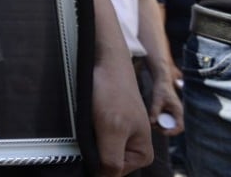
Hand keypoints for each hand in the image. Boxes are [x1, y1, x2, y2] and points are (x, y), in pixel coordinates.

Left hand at [92, 56, 153, 175]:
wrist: (107, 64)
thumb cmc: (113, 92)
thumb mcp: (112, 129)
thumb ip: (111, 159)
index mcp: (142, 155)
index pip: (113, 174)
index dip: (97, 162)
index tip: (93, 141)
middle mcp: (134, 148)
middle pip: (105, 163)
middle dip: (94, 149)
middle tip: (92, 127)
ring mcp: (121, 137)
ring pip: (98, 150)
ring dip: (89, 139)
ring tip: (92, 119)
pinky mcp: (110, 126)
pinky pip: (95, 137)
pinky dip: (88, 130)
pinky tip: (89, 116)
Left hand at [149, 76, 184, 135]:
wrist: (163, 81)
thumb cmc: (161, 89)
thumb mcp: (157, 100)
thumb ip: (154, 111)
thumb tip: (152, 122)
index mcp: (178, 111)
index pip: (180, 127)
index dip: (172, 132)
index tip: (163, 132)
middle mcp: (179, 113)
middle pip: (175, 127)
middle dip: (166, 130)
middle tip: (155, 127)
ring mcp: (175, 112)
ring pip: (171, 124)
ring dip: (163, 126)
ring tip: (153, 124)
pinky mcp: (171, 111)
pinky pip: (168, 120)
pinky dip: (162, 121)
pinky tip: (154, 120)